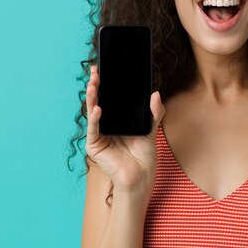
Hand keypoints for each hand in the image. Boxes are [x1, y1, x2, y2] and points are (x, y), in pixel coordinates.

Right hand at [85, 64, 165, 193]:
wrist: (141, 177)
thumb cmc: (144, 156)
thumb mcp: (151, 129)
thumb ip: (154, 112)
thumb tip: (156, 93)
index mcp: (116, 120)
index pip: (109, 98)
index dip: (105, 84)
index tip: (103, 69)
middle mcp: (105, 125)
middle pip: (98, 102)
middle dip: (96, 86)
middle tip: (96, 71)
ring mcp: (98, 135)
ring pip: (92, 112)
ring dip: (92, 97)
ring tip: (93, 84)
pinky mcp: (95, 146)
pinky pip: (93, 129)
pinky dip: (95, 119)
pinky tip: (98, 109)